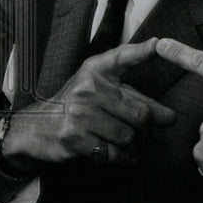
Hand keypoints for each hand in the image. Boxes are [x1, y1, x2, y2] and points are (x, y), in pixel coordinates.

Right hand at [2, 38, 176, 169]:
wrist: (35, 126)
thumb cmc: (76, 103)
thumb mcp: (96, 83)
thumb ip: (131, 87)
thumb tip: (168, 105)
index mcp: (95, 71)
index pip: (121, 57)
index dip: (142, 51)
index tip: (159, 44)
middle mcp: (87, 89)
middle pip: (139, 112)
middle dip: (149, 124)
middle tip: (150, 127)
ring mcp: (79, 115)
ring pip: (127, 136)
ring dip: (131, 143)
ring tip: (124, 139)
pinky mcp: (74, 139)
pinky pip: (112, 153)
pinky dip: (122, 158)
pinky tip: (121, 155)